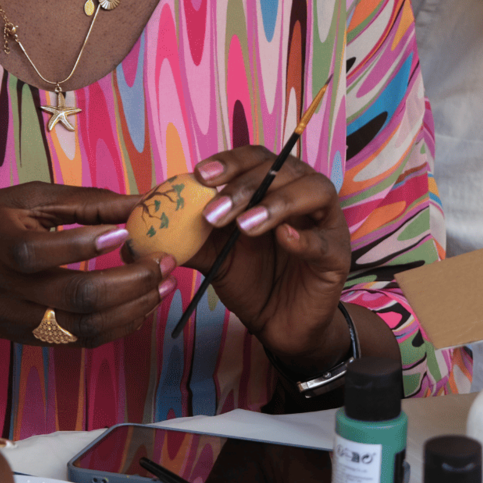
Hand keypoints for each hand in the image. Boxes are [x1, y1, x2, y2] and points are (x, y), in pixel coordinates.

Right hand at [0, 182, 175, 348]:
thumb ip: (82, 201)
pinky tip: (141, 304)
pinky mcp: (33, 339)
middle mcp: (5, 287)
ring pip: (84, 327)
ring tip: (163, 284)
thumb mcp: (22, 199)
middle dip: (130, 282)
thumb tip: (140, 203)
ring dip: (133, 308)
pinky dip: (119, 326)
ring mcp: (19, 320)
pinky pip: (83, 341)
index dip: (84, 245)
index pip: (36, 252)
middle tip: (162, 261)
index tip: (125, 232)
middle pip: (74, 297)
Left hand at [180, 147, 355, 374]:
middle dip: (244, 188)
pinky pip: (325, 241)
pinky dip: (303, 237)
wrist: (279, 324)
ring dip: (275, 204)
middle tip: (213, 214)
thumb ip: (190, 236)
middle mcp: (303, 194)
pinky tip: (283, 238)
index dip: (230, 163)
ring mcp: (326, 223)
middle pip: (282, 170)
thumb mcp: (214, 256)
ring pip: (313, 192)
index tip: (201, 176)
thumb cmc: (251, 281)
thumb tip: (144, 229)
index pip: (256, 158)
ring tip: (244, 226)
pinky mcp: (338, 256)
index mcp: (274, 186)